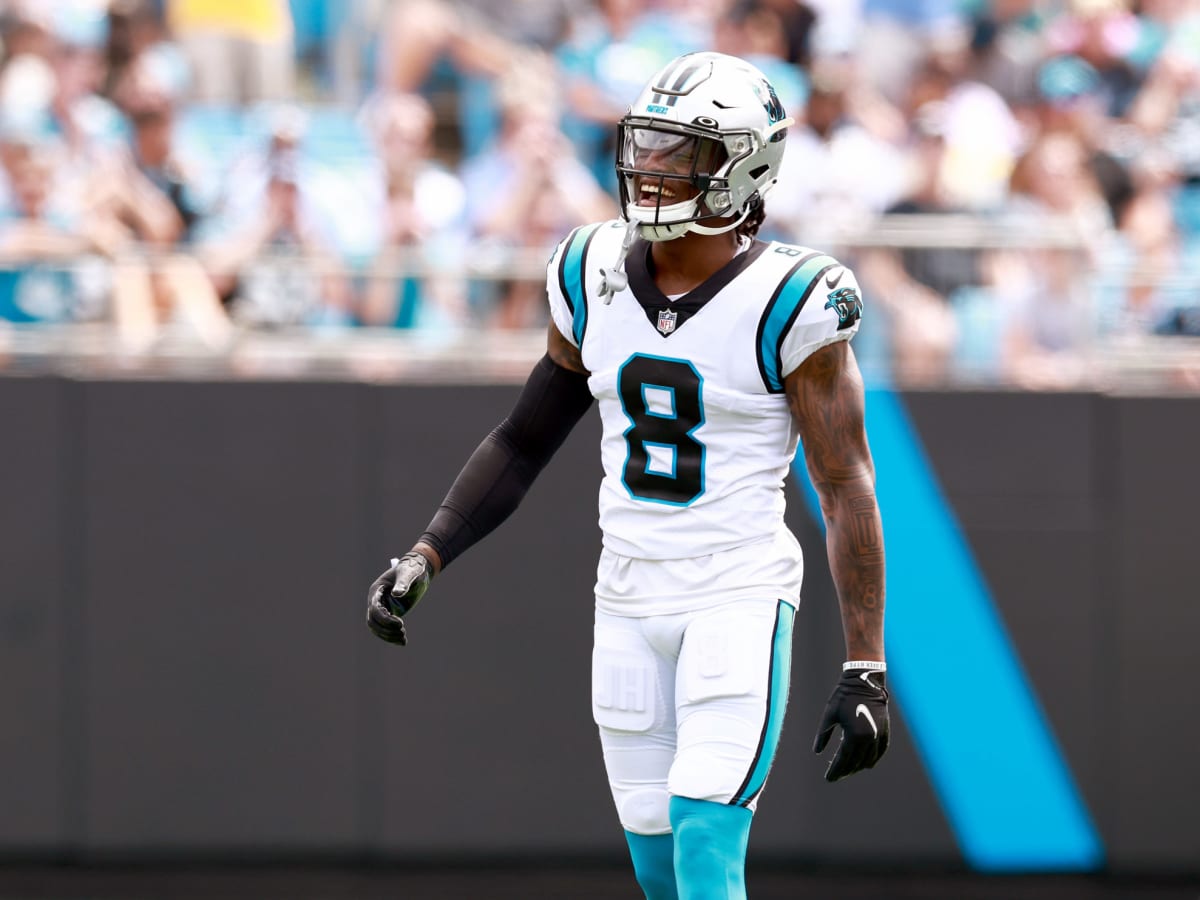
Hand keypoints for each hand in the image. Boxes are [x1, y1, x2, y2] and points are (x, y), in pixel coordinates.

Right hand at [366, 552, 431, 644]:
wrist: (418, 569)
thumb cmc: (412, 568)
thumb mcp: (409, 574)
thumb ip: (403, 583)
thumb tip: (397, 594)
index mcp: (377, 590)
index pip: (375, 609)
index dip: (385, 619)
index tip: (400, 624)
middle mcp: (376, 600)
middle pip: (373, 621)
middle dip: (386, 630)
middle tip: (402, 633)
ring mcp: (382, 607)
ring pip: (377, 627)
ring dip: (388, 635)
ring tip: (403, 639)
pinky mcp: (390, 612)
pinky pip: (385, 628)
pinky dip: (392, 636)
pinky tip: (403, 642)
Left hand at [812, 666, 889, 781]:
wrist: (864, 682)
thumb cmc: (843, 697)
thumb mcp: (829, 715)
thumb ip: (823, 735)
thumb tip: (817, 752)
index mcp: (853, 735)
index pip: (843, 760)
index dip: (835, 770)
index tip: (828, 778)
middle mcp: (868, 739)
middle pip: (856, 763)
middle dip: (845, 771)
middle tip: (835, 776)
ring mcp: (878, 735)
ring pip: (869, 760)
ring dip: (858, 768)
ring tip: (848, 771)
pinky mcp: (885, 731)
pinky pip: (880, 751)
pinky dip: (873, 759)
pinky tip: (866, 764)